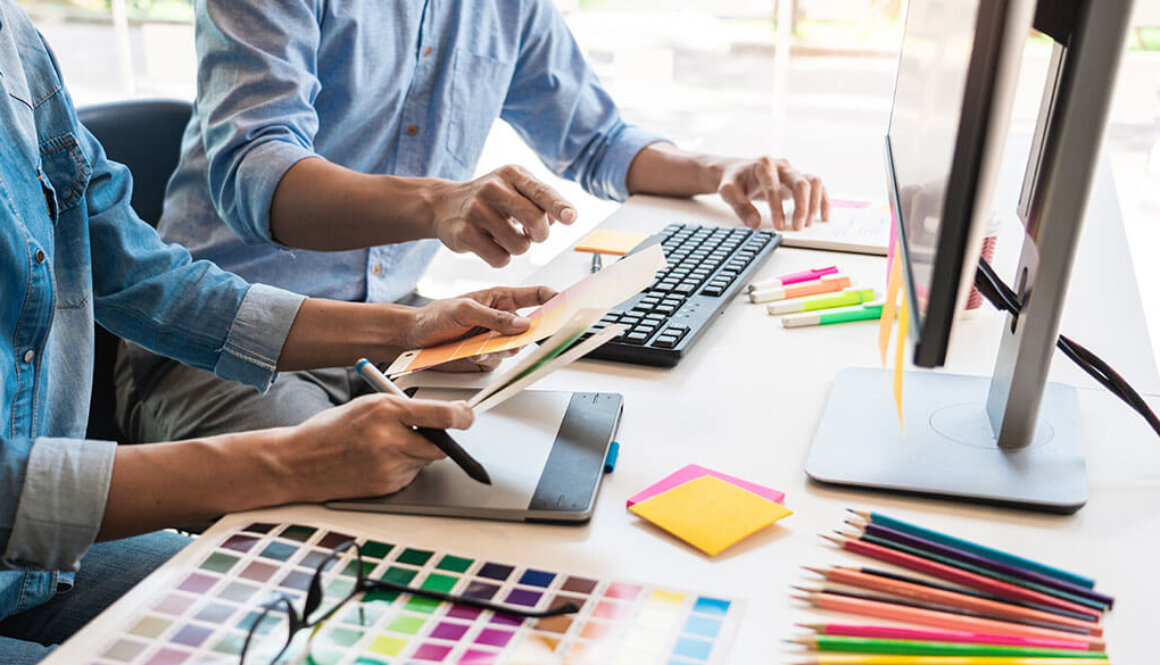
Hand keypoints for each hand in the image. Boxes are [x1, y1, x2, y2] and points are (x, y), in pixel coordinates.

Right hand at [285, 394, 474, 499]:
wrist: (297, 463)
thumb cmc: (330, 430)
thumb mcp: (366, 405)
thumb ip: (402, 409)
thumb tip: (442, 415)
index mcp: (386, 411)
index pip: (441, 415)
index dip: (462, 417)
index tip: (467, 416)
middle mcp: (390, 439)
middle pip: (439, 445)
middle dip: (438, 439)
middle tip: (425, 432)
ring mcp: (388, 467)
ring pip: (424, 461)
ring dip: (415, 454)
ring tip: (383, 448)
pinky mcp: (386, 487)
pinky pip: (409, 475)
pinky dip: (402, 469)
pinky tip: (376, 463)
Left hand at [406, 285, 557, 371]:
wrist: (414, 338)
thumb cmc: (435, 315)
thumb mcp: (464, 310)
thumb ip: (495, 317)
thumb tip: (523, 324)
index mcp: (500, 298)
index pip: (535, 295)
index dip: (553, 298)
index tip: (564, 305)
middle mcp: (501, 319)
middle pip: (530, 328)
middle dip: (525, 335)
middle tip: (519, 339)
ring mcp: (495, 338)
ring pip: (514, 348)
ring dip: (499, 350)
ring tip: (479, 348)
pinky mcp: (486, 356)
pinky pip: (497, 362)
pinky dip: (486, 360)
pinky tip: (471, 354)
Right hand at [430, 165, 576, 266]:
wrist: (443, 204)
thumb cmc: (489, 199)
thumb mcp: (514, 187)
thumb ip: (540, 199)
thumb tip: (562, 217)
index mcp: (511, 174)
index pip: (541, 191)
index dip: (559, 206)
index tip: (571, 218)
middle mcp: (493, 188)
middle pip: (535, 221)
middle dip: (540, 235)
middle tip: (532, 235)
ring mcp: (476, 210)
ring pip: (520, 246)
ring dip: (518, 248)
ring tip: (505, 236)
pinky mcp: (464, 233)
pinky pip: (500, 259)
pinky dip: (501, 258)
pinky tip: (491, 245)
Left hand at [717, 157, 828, 230]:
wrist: (737, 172)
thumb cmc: (733, 180)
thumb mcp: (728, 191)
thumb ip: (740, 207)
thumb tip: (755, 224)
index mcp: (763, 165)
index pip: (773, 187)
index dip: (777, 208)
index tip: (779, 226)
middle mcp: (781, 166)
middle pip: (800, 182)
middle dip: (801, 206)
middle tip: (797, 227)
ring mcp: (792, 172)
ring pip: (813, 182)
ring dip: (814, 203)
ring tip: (808, 223)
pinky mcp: (798, 180)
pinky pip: (818, 187)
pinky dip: (823, 201)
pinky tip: (822, 216)